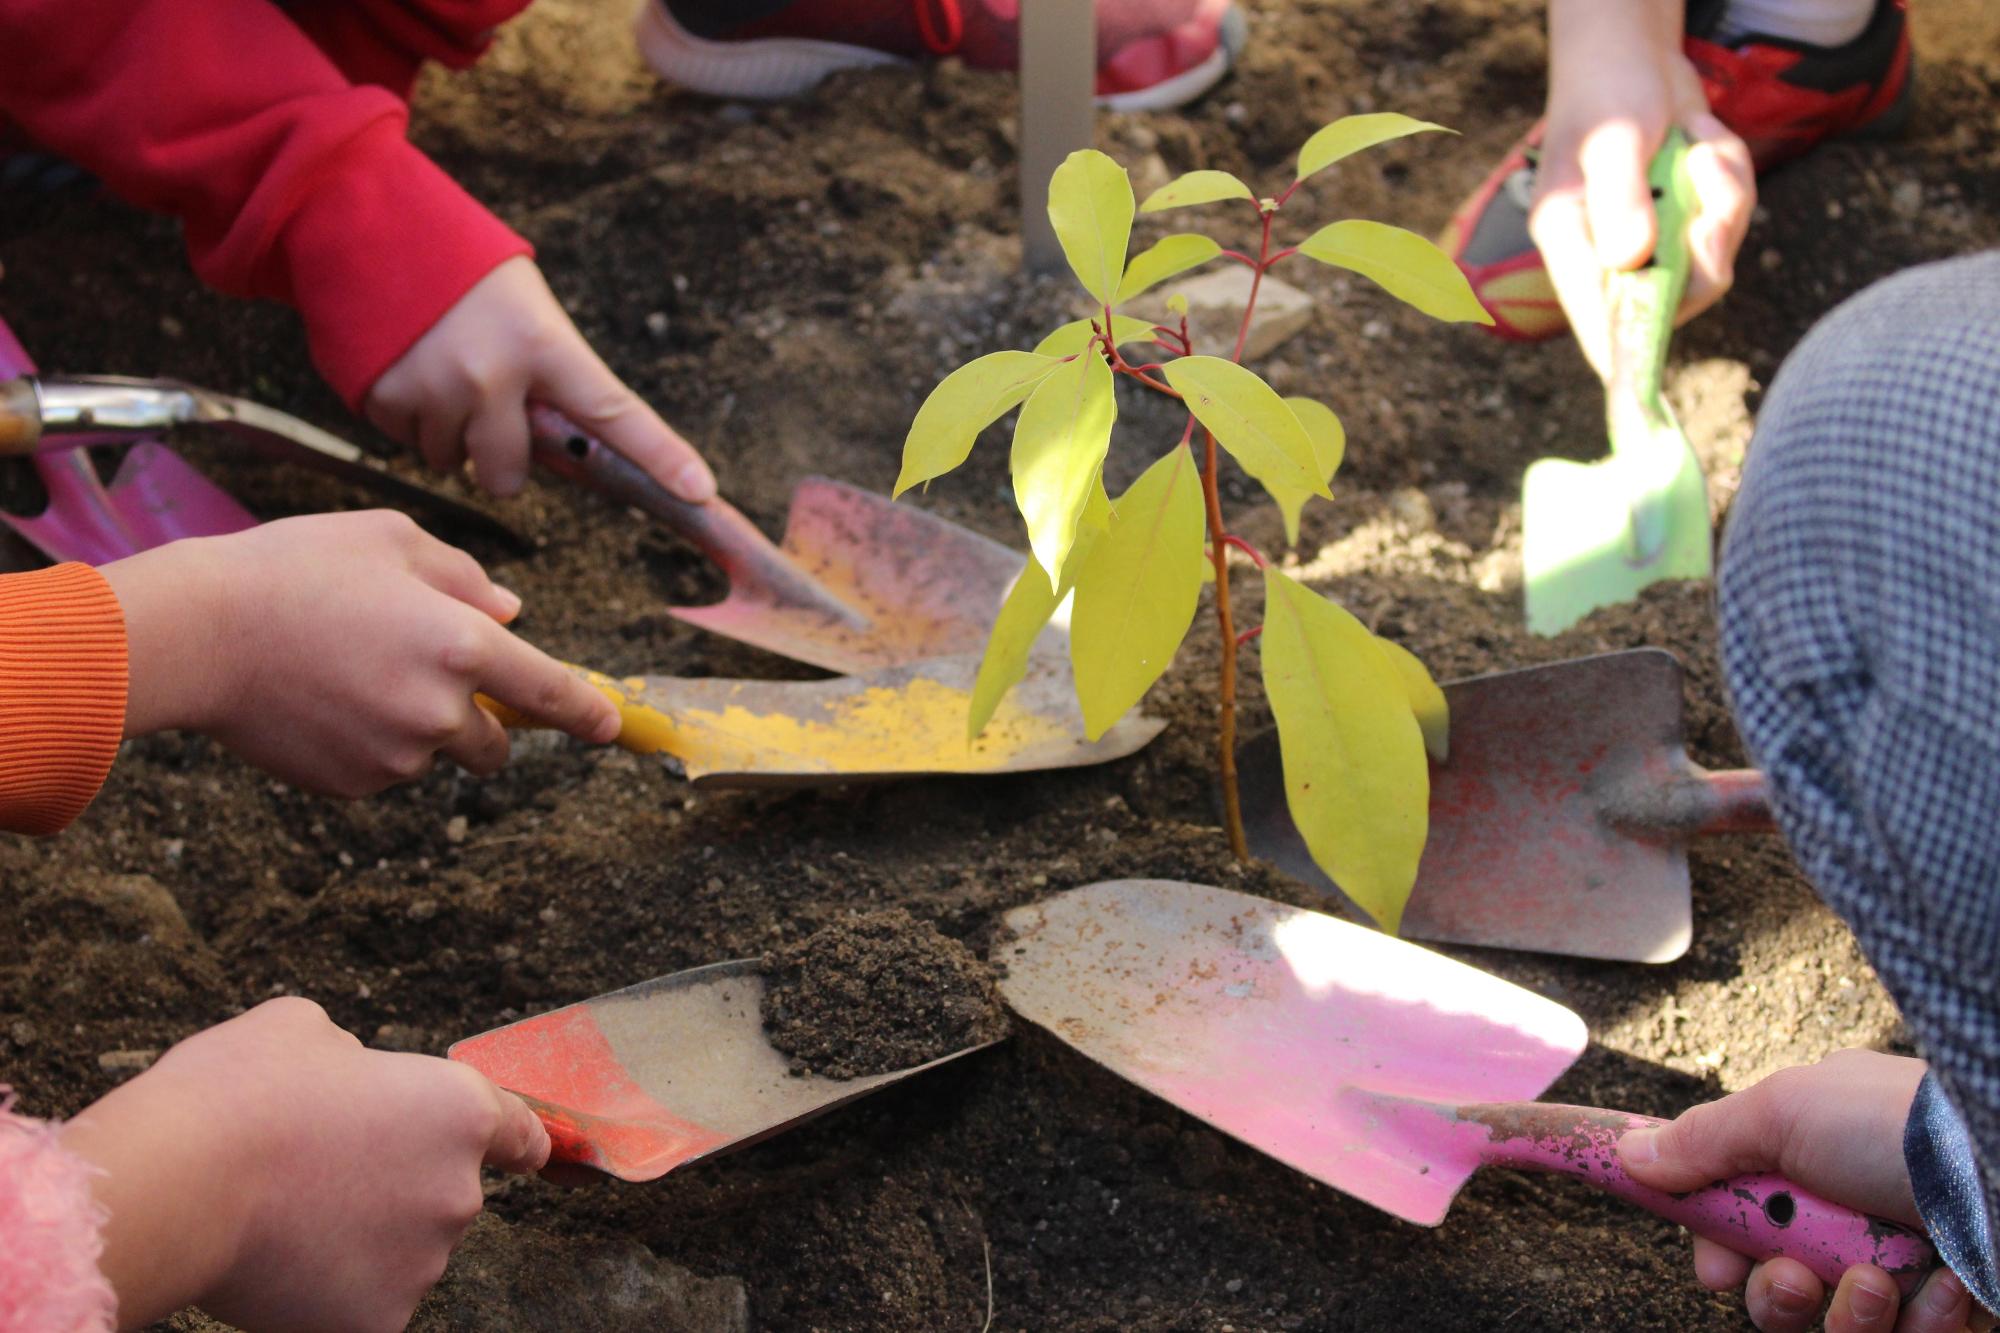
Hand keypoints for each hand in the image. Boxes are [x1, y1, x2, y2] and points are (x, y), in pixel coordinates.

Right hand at [60, 997, 548, 1331]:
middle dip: (395, 1185)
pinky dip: (331, 1289)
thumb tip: (351, 1080)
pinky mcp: (379, 1321)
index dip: (515, 1140)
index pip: (521, 1134)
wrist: (180, 1183)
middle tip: (318, 1172)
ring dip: (364, 1237)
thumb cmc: (240, 1095)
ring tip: (288, 1213)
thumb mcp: (304, 1031)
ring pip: (401, 1250)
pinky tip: (283, 1260)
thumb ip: (355, 1060)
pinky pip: (364, 1301)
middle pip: (442, 1192)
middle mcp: (459, 1190)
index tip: (523, 1152)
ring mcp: (423, 1262)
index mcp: (459, 1110)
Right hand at [101, 510, 619, 796]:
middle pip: (497, 743)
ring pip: (436, 755)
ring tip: (353, 675)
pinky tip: (324, 701)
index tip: (609, 727)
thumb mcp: (390, 541)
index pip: (552, 692)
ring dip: (419, 729)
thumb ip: (465, 578)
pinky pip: (386, 771)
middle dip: (481, 721)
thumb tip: (510, 612)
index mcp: (464, 644)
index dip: (588, 713)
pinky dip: (371, 745)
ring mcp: (397, 755)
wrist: (199, 633)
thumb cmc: (295, 569)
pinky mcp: (355, 784)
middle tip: (422, 676)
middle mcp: (441, 710)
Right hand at [362, 256, 716, 500]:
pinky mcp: (382, 399)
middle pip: (509, 473)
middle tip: (487, 409)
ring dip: (449, 433)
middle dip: (501, 459)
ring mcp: (433, 390)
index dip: (660, 456)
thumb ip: (549, 377)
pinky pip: (405, 443)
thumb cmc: (464, 274)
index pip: (614, 412)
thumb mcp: (527, 311)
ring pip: (451, 461)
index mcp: (543, 345)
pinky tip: (408, 368)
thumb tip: (565, 449)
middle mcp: (491, 374)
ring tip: (440, 370)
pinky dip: (408, 418)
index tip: (701, 491)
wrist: (369, 224)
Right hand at [1528, 0, 1755, 376]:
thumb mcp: (1614, 140)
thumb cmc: (1607, 92)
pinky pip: (1729, 221)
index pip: (1599, 326)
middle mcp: (1609, 255)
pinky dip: (1730, 177)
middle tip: (1712, 199)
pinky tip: (1700, 140)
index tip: (1652, 398)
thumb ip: (1622, 198)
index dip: (1629, 360)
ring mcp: (1650, 239)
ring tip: (1701, 146)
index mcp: (1572, 246)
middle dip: (1709, 247)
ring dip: (1726, 199)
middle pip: (1676, 300)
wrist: (1630, 51)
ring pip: (1712, 258)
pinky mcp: (1683, 218)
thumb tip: (1633, 261)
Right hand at [1619, 1051, 1987, 1331]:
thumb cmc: (1900, 1127)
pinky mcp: (1959, 1307)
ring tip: (1882, 1277)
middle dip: (1779, 1293)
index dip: (1722, 1252)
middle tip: (1794, 1278)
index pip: (1742, 1218)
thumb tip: (1628, 1155)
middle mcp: (1857, 1207)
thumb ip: (1702, 1141)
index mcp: (1814, 1152)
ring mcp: (1911, 1260)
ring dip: (1853, 1310)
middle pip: (1784, 1284)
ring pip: (1844, 1323)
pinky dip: (1924, 1322)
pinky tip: (1946, 1284)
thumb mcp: (1783, 1112)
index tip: (1718, 1268)